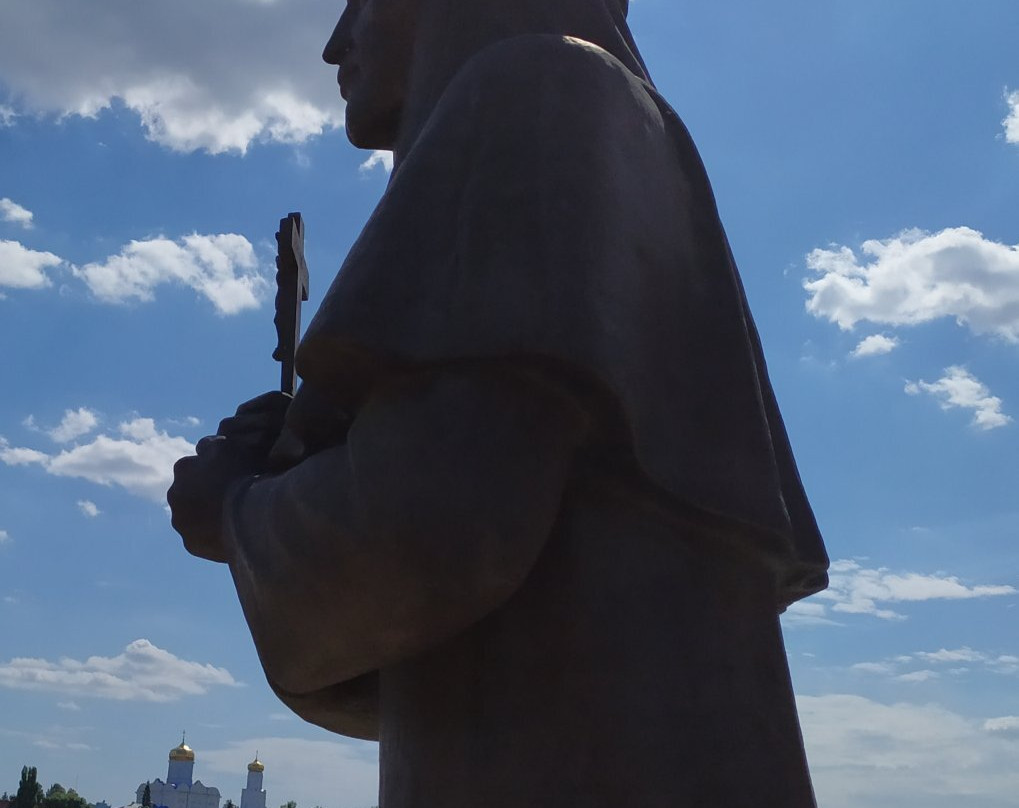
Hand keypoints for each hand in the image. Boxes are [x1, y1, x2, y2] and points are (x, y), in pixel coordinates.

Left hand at [168, 391, 290, 561]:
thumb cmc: (247, 476)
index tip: (234, 473)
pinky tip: (233, 533)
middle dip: (206, 491)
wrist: (252, 516)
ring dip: (207, 514)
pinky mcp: (190, 544)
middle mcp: (175, 492)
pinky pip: (201, 538)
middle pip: (191, 490)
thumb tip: (202, 444)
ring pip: (194, 514)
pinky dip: (212, 536)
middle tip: (233, 495)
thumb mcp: (233, 447)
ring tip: (235, 516)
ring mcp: (181, 520)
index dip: (218, 467)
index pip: (198, 463)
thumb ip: (215, 445)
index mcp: (184, 466)